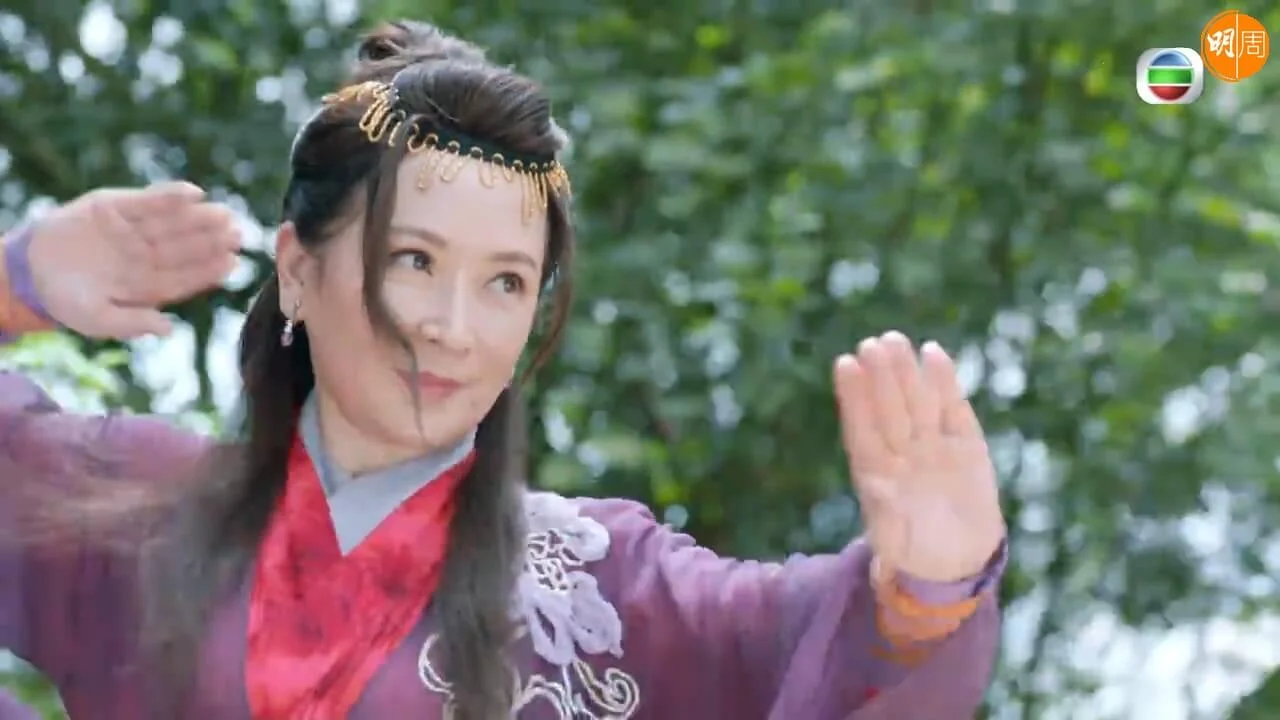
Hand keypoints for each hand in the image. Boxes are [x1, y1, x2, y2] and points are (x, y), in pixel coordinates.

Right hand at [24, 181, 239, 338]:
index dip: (209, 270)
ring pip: (173, 223)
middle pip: (187, 248)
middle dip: (212, 241)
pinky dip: (170, 195)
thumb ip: (129, 323)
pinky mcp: (117, 207)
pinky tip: (194, 194)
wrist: (31, 270)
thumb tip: (167, 329)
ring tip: (224, 213)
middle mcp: (149, 257)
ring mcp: (135, 231)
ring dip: (199, 217)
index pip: (187, 277)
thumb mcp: (94, 318)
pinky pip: (148, 200)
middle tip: (239, 234)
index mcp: (150, 285)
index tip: (232, 263)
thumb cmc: (68, 301)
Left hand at [834, 331, 1004, 582]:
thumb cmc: (914, 552)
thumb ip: (885, 514)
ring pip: (917, 401)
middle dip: (881, 376)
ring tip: (895, 339)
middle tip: (872, 343)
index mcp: (875, 471)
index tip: (844, 364)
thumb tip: (873, 484)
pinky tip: (934, 353)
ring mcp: (932, 445)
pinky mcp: (965, 445)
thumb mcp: (895, 541)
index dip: (853, 397)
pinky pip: (951, 409)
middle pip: (888, 407)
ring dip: (906, 371)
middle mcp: (901, 452)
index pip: (861, 426)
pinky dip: (944, 382)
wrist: (957, 561)